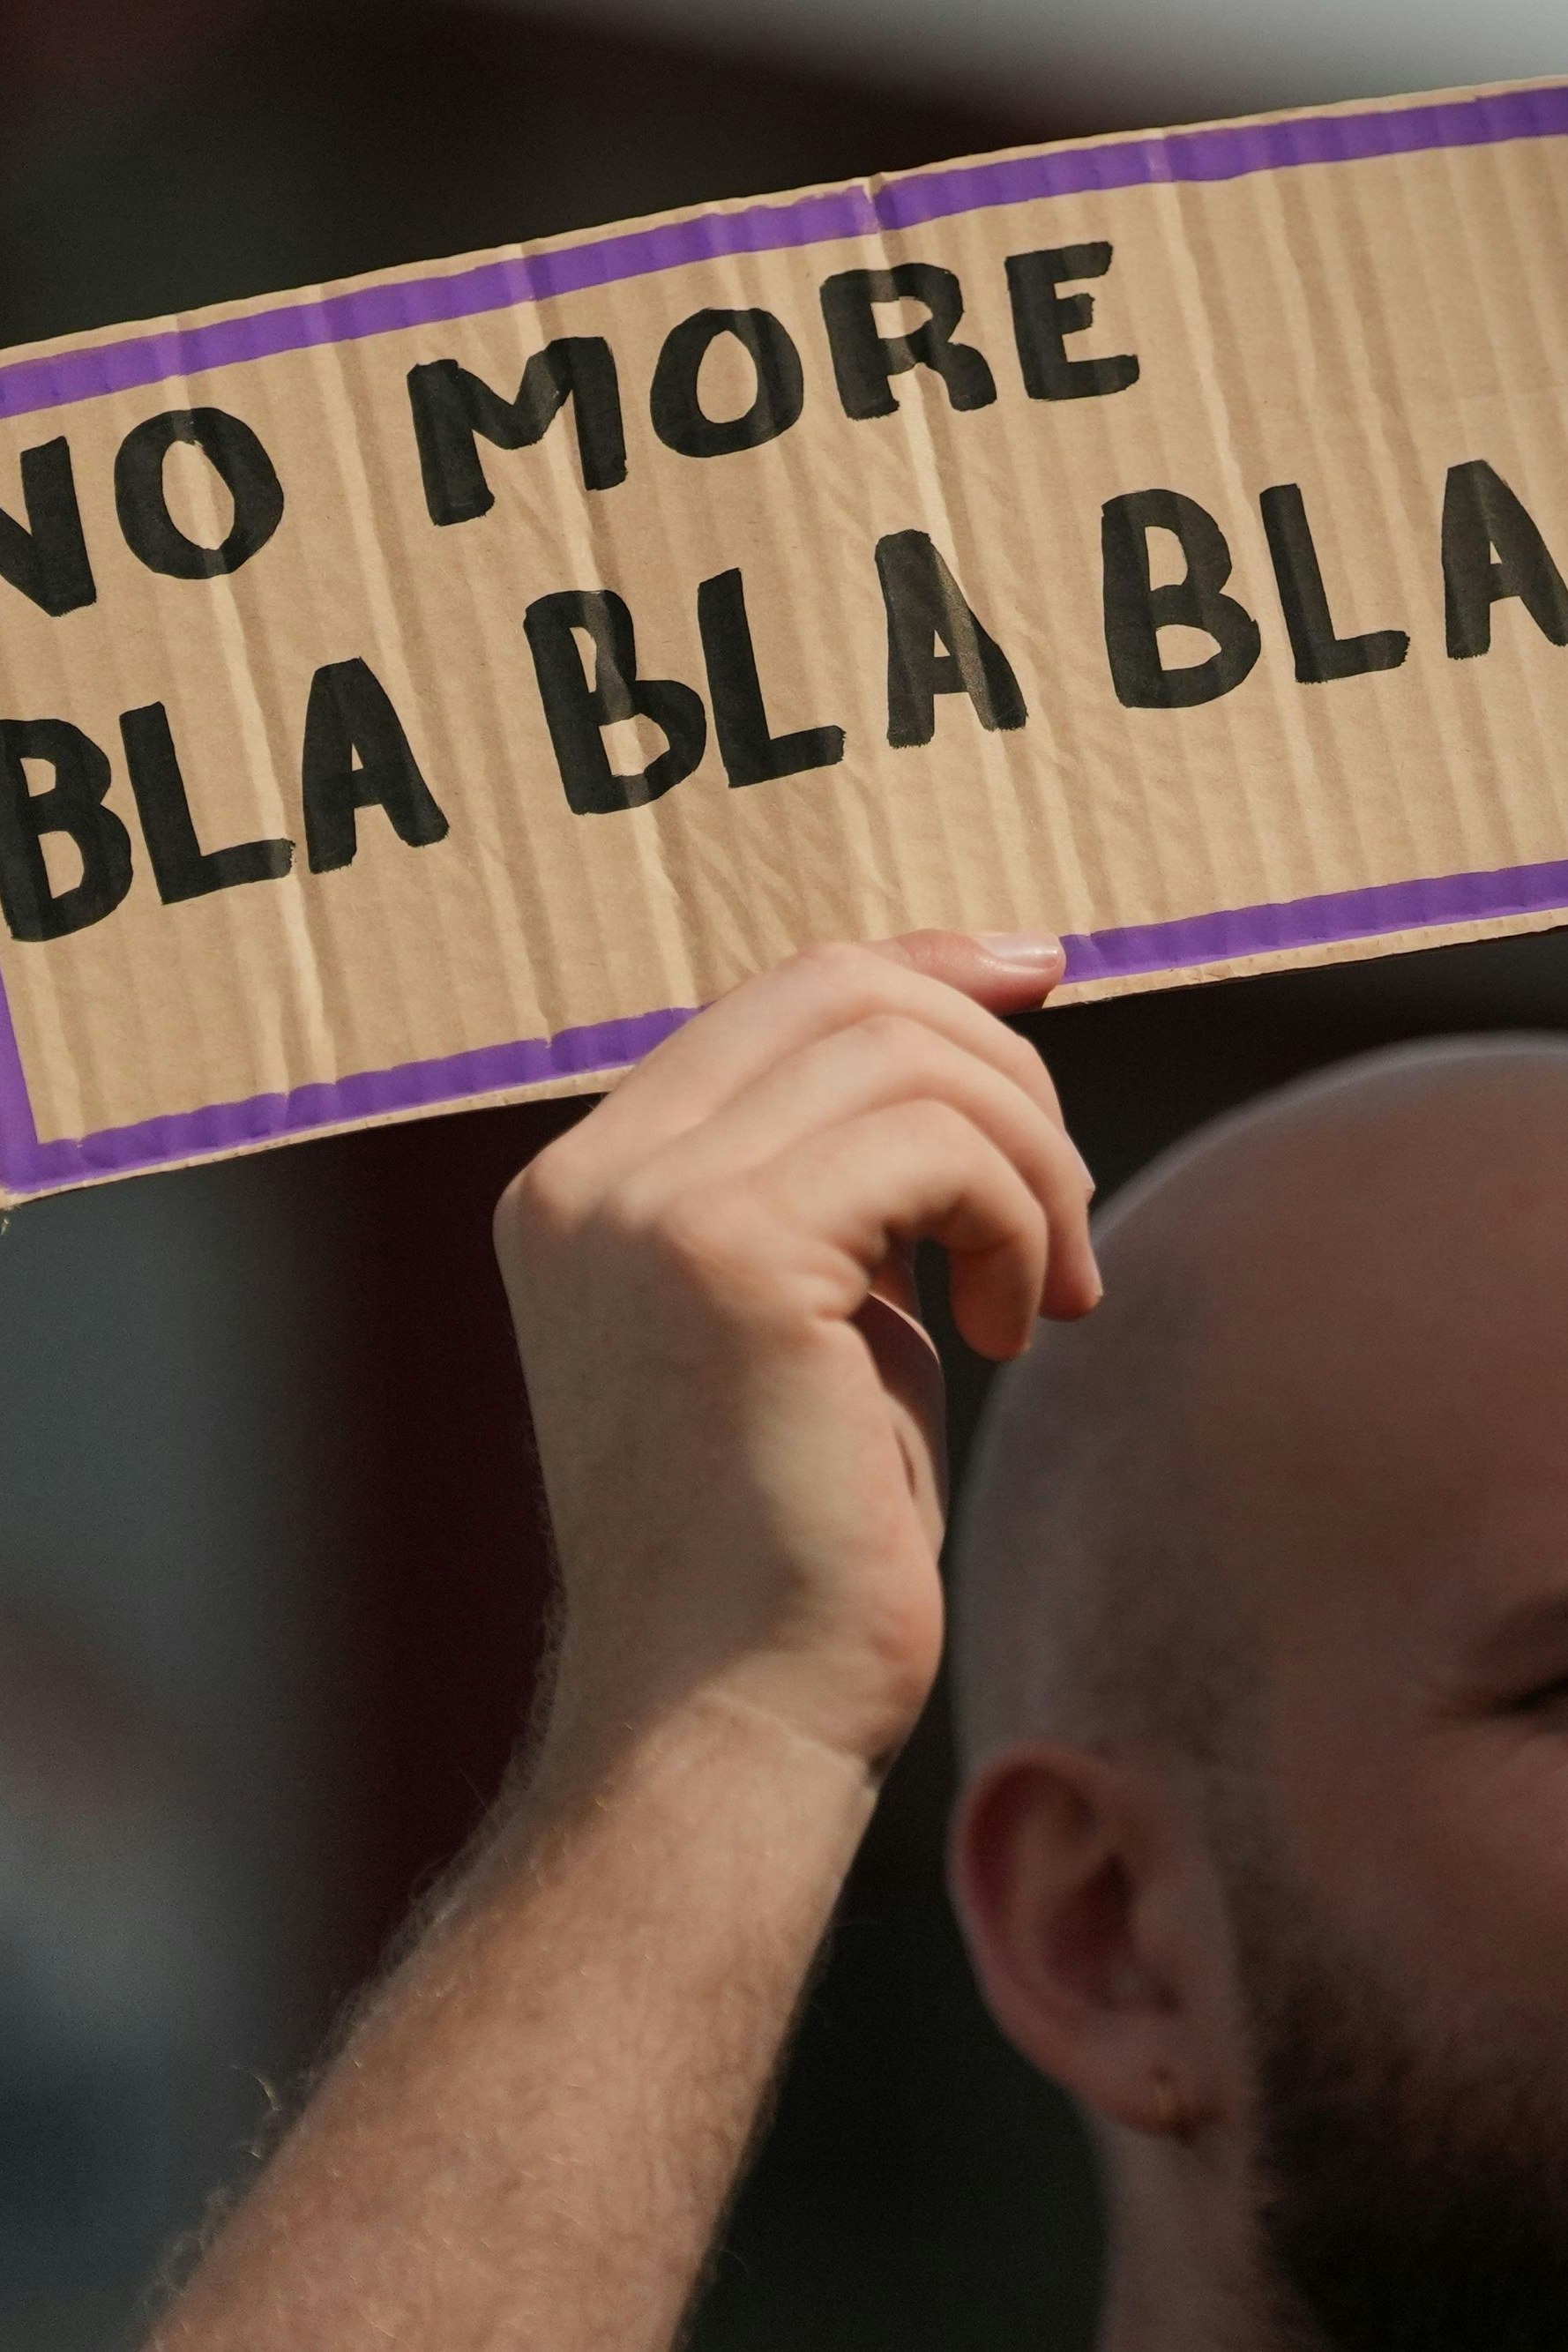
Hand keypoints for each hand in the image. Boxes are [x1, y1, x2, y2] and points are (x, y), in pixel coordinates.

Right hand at [495, 931, 1098, 1778]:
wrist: (727, 1728)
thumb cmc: (797, 1549)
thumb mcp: (823, 1314)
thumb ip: (858, 1170)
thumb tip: (989, 1000)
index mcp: (585, 1186)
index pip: (778, 994)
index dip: (926, 968)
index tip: (1041, 976)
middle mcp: (588, 1179)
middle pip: (844, 992)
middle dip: (1002, 1074)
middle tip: (1060, 1223)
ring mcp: (640, 1208)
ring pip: (905, 1055)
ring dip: (1029, 1161)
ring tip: (1049, 1294)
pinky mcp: (723, 1255)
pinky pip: (935, 1147)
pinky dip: (1019, 1216)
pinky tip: (1020, 1330)